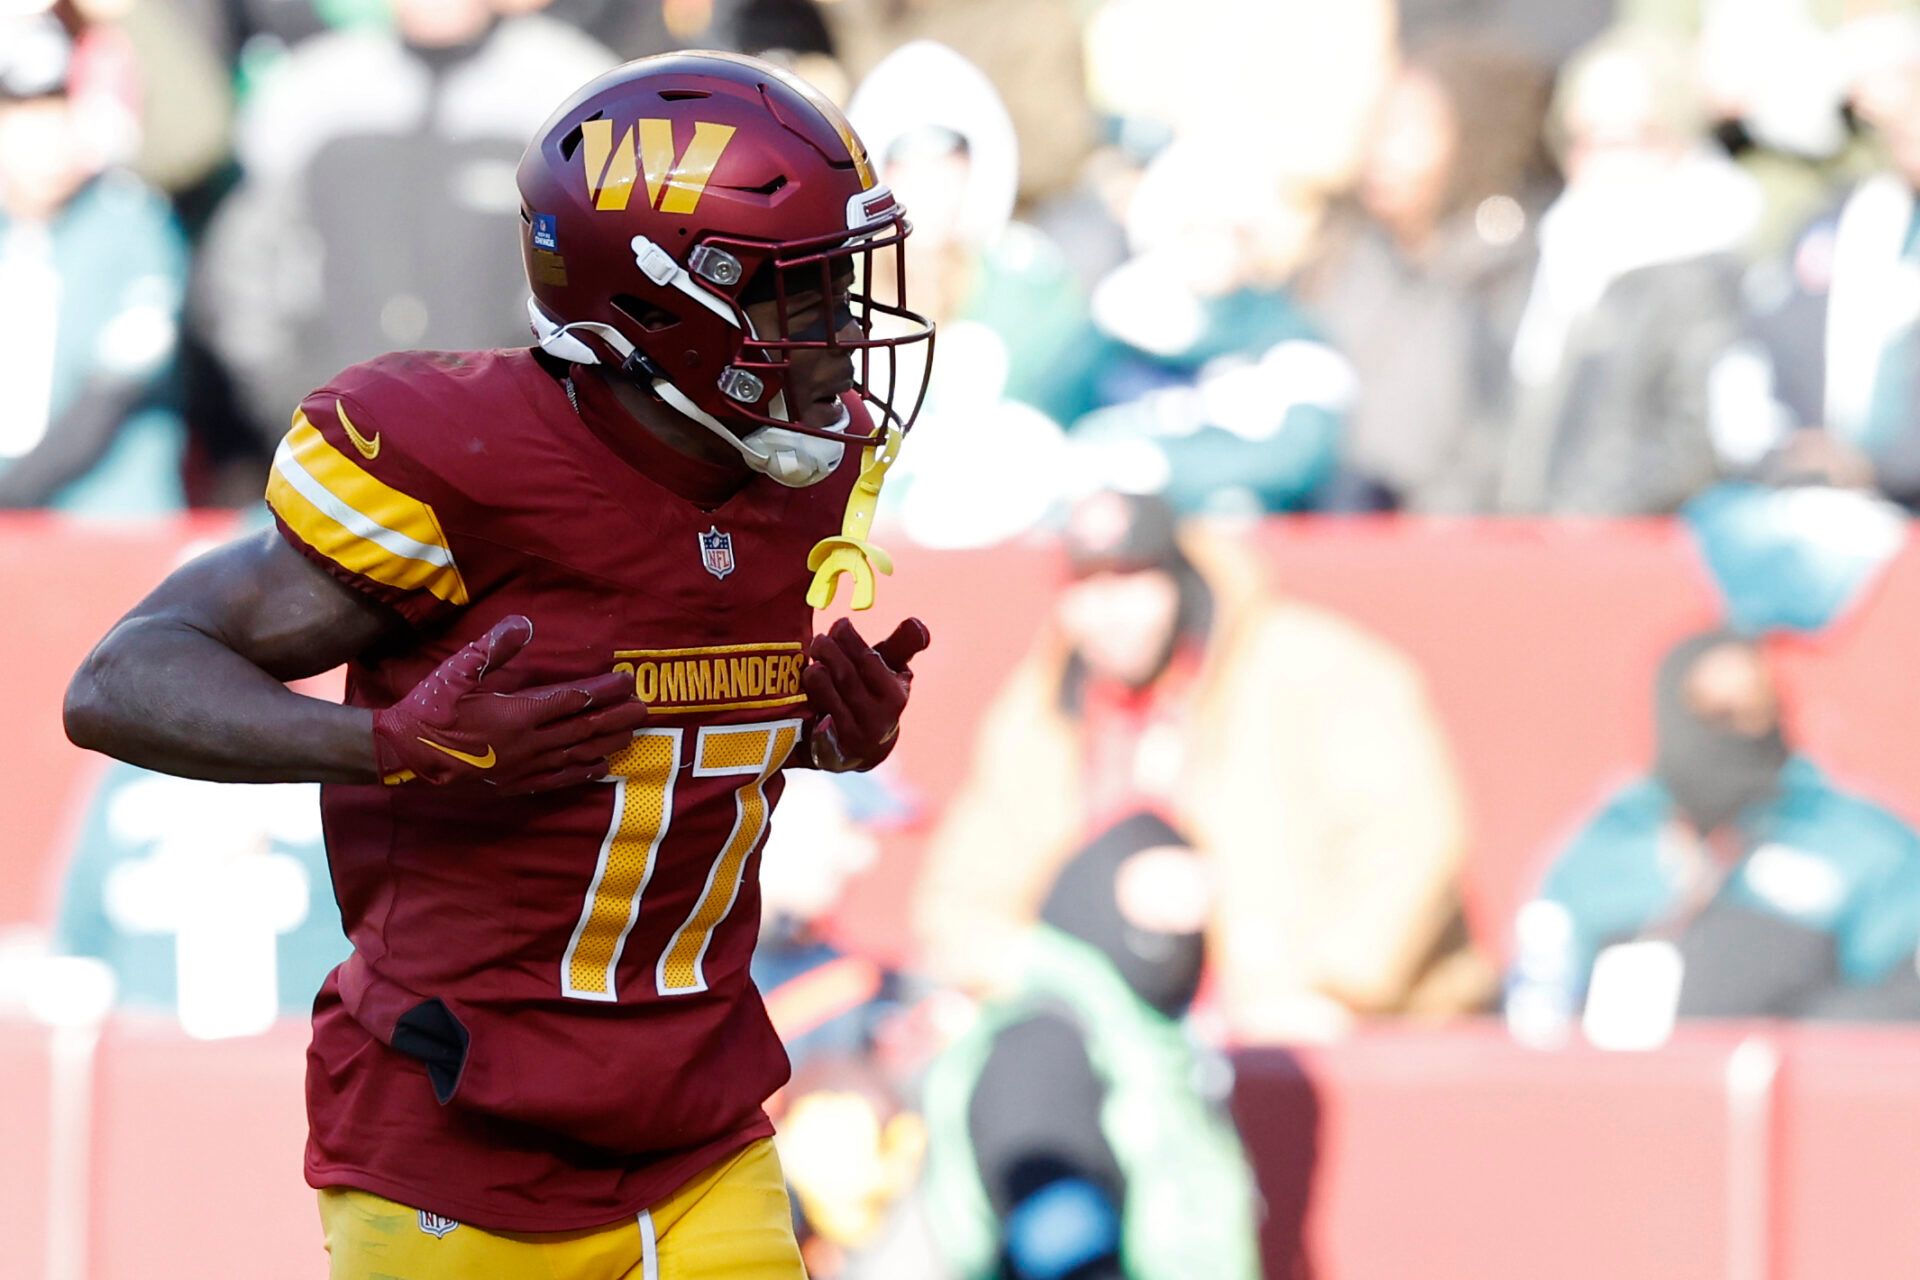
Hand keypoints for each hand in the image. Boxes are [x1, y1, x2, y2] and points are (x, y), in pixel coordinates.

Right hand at [372, 615, 648, 793]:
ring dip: (605, 743)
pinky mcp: (514, 782)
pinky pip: (556, 779)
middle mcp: (527, 743)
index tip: (627, 681)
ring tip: (632, 736)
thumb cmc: (430, 709)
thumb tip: (524, 623)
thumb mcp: (457, 671)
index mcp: (517, 713)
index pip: (571, 700)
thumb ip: (492, 648)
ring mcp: (523, 766)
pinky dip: (580, 773)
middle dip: (615, 718)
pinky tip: (600, 768)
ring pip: (575, 754)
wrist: (405, 753)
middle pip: (582, 729)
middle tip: (645, 710)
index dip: (602, 691)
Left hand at [802, 617, 928, 771]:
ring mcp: (857, 733)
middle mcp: (880, 717)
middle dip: (830, 651)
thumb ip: (902, 644)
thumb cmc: (874, 695)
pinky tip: (808, 678)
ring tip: (813, 657)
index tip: (840, 623)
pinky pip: (816, 713)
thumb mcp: (891, 670)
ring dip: (816, 671)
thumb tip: (916, 623)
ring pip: (830, 695)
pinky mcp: (836, 746)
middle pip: (847, 676)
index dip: (851, 639)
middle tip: (820, 639)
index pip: (870, 661)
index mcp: (896, 694)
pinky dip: (811, 693)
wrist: (864, 747)